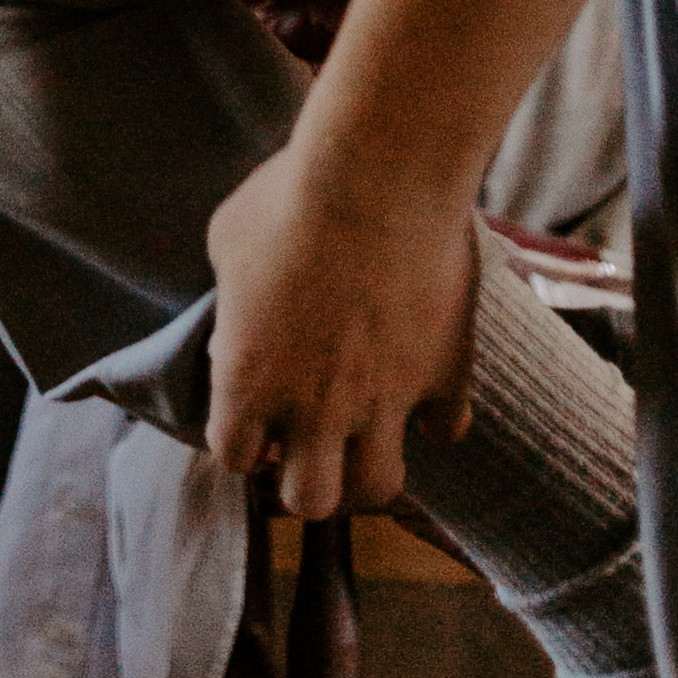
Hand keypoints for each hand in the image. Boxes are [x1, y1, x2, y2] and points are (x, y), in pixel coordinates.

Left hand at [203, 120, 482, 516]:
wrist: (379, 174)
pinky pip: (447, 428)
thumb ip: (231, 290)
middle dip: (305, 480)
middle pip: (309, 502)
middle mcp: (315, 408)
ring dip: (368, 469)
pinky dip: (437, 419)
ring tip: (365, 438)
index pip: (233, 456)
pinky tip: (426, 392)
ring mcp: (385, 400)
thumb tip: (236, 300)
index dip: (243, 441)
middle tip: (310, 444)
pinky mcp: (442, 375)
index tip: (254, 419)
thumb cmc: (290, 196)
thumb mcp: (229, 237)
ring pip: (380, 487)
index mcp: (249, 380)